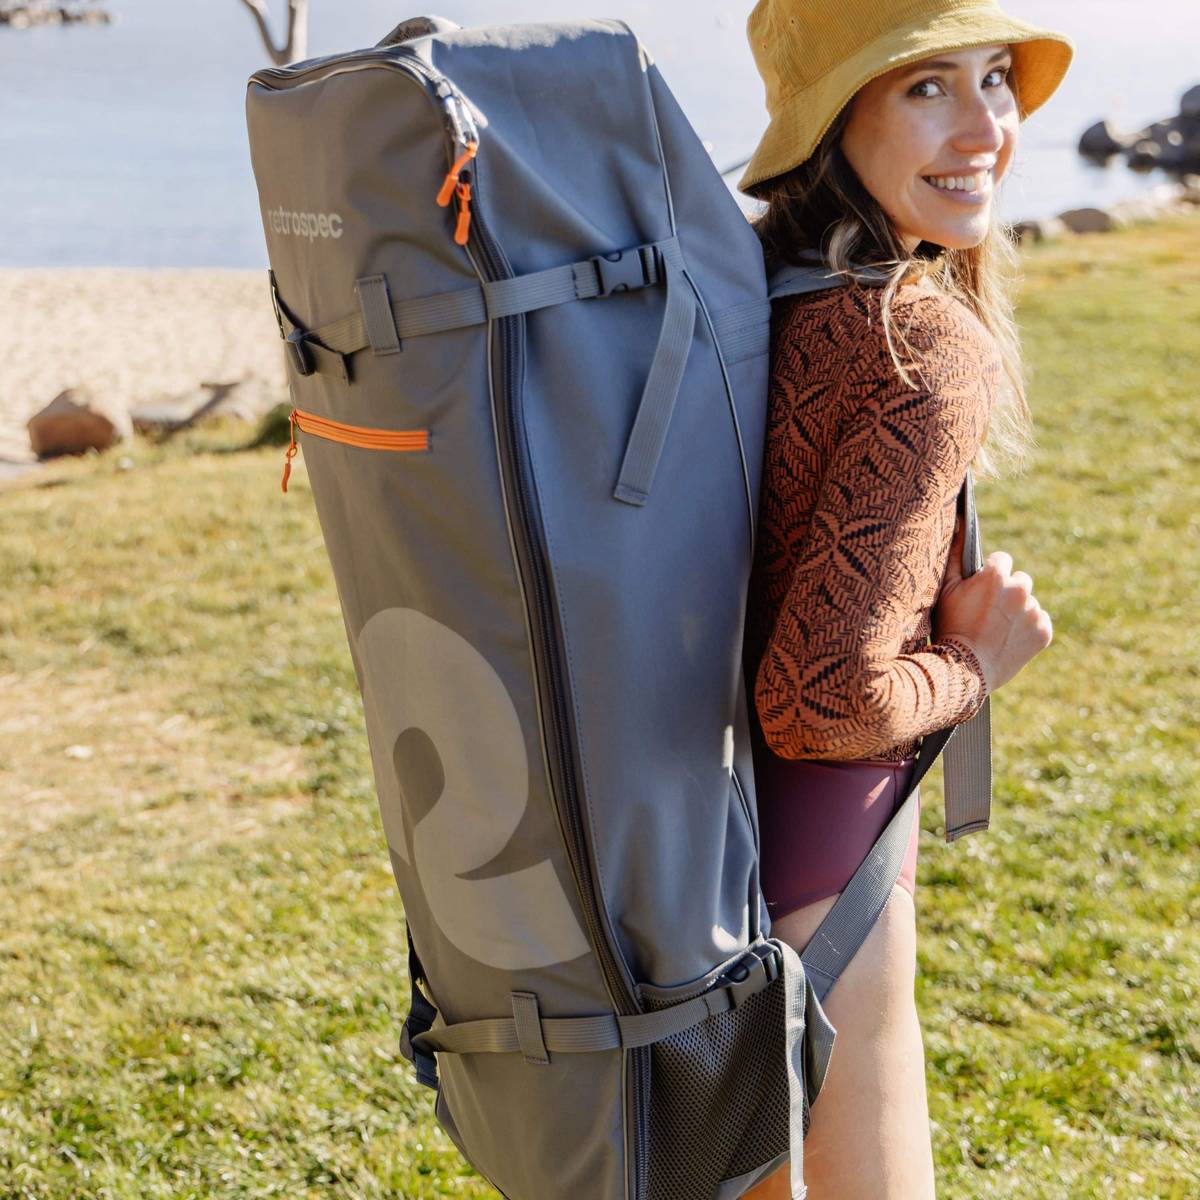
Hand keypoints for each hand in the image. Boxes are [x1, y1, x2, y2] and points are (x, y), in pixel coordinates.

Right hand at [933, 512, 1052, 692]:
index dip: (989, 575)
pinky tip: (1008, 639)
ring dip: (1018, 611)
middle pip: (1020, 580)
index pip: (1002, 560)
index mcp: (997, 575)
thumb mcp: (945, 590)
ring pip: (1029, 603)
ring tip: (997, 630)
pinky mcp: (1044, 631)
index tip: (980, 592)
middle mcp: (1020, 589)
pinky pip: (1039, 622)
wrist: (964, 670)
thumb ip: (955, 554)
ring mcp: (1034, 611)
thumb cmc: (950, 627)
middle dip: (1007, 592)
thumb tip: (960, 524)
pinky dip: (1028, 629)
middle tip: (988, 613)